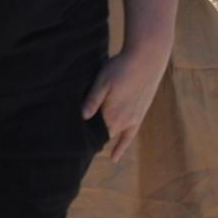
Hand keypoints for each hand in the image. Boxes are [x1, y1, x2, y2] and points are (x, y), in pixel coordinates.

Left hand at [80, 41, 170, 162]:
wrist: (147, 58)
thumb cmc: (122, 67)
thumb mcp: (103, 80)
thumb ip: (92, 100)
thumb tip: (81, 117)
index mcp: (110, 115)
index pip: (91, 133)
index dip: (81, 136)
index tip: (69, 139)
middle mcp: (122, 122)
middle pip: (101, 136)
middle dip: (89, 137)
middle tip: (74, 142)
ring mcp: (132, 120)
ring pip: (112, 136)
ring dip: (101, 139)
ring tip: (88, 144)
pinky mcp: (140, 115)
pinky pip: (129, 137)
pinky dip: (120, 148)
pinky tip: (114, 158)